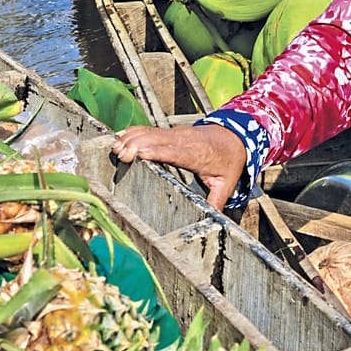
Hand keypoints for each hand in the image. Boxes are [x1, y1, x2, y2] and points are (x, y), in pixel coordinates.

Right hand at [113, 124, 246, 209]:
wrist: (235, 136)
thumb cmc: (228, 160)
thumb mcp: (226, 183)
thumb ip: (216, 202)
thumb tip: (213, 221)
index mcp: (197, 154)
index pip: (175, 152)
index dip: (157, 151)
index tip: (140, 154)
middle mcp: (184, 140)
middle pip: (157, 140)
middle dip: (137, 145)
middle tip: (121, 154)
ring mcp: (176, 134)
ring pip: (150, 132)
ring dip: (132, 138)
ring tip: (116, 149)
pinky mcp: (170, 132)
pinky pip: (149, 130)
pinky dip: (134, 132)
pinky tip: (120, 137)